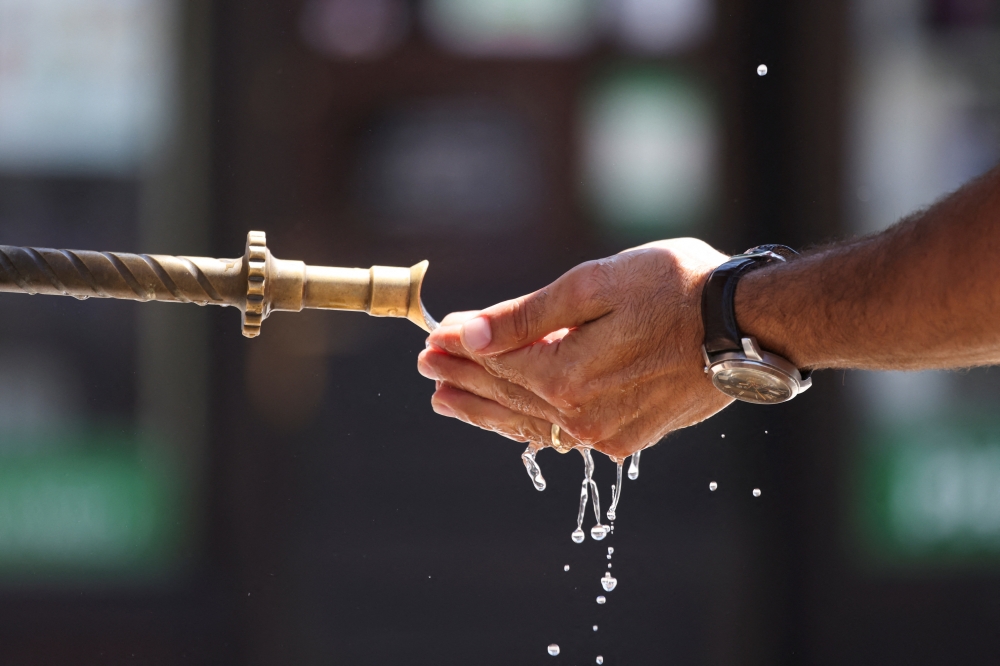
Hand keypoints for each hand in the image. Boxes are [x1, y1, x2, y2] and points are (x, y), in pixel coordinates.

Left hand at [417, 238, 734, 458]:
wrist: (749, 323)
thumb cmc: (675, 288)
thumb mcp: (594, 285)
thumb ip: (527, 316)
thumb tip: (468, 334)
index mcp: (567, 373)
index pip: (497, 363)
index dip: (460, 350)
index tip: (431, 338)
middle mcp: (581, 414)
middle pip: (506, 396)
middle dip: (463, 380)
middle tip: (426, 369)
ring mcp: (606, 431)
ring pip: (530, 423)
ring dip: (486, 410)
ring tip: (448, 402)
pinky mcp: (630, 436)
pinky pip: (564, 434)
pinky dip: (530, 424)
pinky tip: (511, 418)